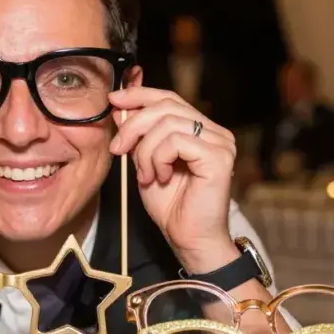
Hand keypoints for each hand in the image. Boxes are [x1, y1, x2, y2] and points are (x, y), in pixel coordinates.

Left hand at [108, 87, 238, 273]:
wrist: (188, 239)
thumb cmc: (171, 206)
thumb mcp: (145, 163)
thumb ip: (138, 136)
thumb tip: (120, 107)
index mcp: (200, 129)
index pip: (169, 98)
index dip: (139, 94)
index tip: (113, 99)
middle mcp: (214, 131)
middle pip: (166, 106)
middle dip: (134, 125)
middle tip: (118, 149)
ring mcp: (220, 142)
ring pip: (168, 123)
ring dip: (145, 150)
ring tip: (145, 175)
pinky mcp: (218, 157)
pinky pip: (176, 141)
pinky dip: (158, 158)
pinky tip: (159, 177)